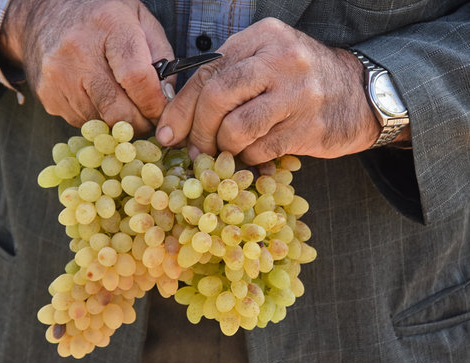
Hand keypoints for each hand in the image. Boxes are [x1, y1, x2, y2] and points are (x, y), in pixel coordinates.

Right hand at [0, 0, 174, 132]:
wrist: (44, 15)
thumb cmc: (99, 16)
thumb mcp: (138, 18)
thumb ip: (161, 54)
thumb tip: (167, 96)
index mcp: (107, 26)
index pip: (136, 78)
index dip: (154, 103)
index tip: (162, 110)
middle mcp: (78, 51)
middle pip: (118, 110)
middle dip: (139, 123)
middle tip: (148, 120)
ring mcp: (59, 76)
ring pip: (101, 122)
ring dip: (118, 123)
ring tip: (124, 106)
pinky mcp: (48, 95)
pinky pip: (82, 122)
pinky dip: (97, 119)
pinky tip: (98, 100)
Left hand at [155, 18, 385, 163]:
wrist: (360, 93)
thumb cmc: (300, 80)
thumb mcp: (264, 63)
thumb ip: (225, 78)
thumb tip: (176, 119)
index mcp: (262, 37)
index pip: (206, 72)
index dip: (180, 108)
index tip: (168, 133)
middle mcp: (280, 59)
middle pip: (216, 98)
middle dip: (198, 131)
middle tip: (196, 149)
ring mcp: (298, 93)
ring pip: (236, 129)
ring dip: (223, 149)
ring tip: (226, 153)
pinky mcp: (309, 126)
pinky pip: (259, 150)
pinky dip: (248, 159)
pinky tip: (252, 156)